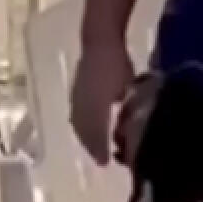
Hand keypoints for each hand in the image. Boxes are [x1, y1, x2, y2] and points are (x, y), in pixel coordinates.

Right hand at [71, 37, 135, 164]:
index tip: (106, 162)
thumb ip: (126, 109)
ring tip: (93, 147)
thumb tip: (126, 126)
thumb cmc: (117, 63)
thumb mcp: (128, 88)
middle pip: (85, 133)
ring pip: (79, 125)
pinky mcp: (75, 93)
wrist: (99, 39)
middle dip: (92, 147)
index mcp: (95, 108)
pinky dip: (81, 126)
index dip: (100, 149)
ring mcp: (76, 99)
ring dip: (85, 138)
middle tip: (100, 159)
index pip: (96, 135)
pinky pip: (75, 115)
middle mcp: (82, 106)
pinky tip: (85, 128)